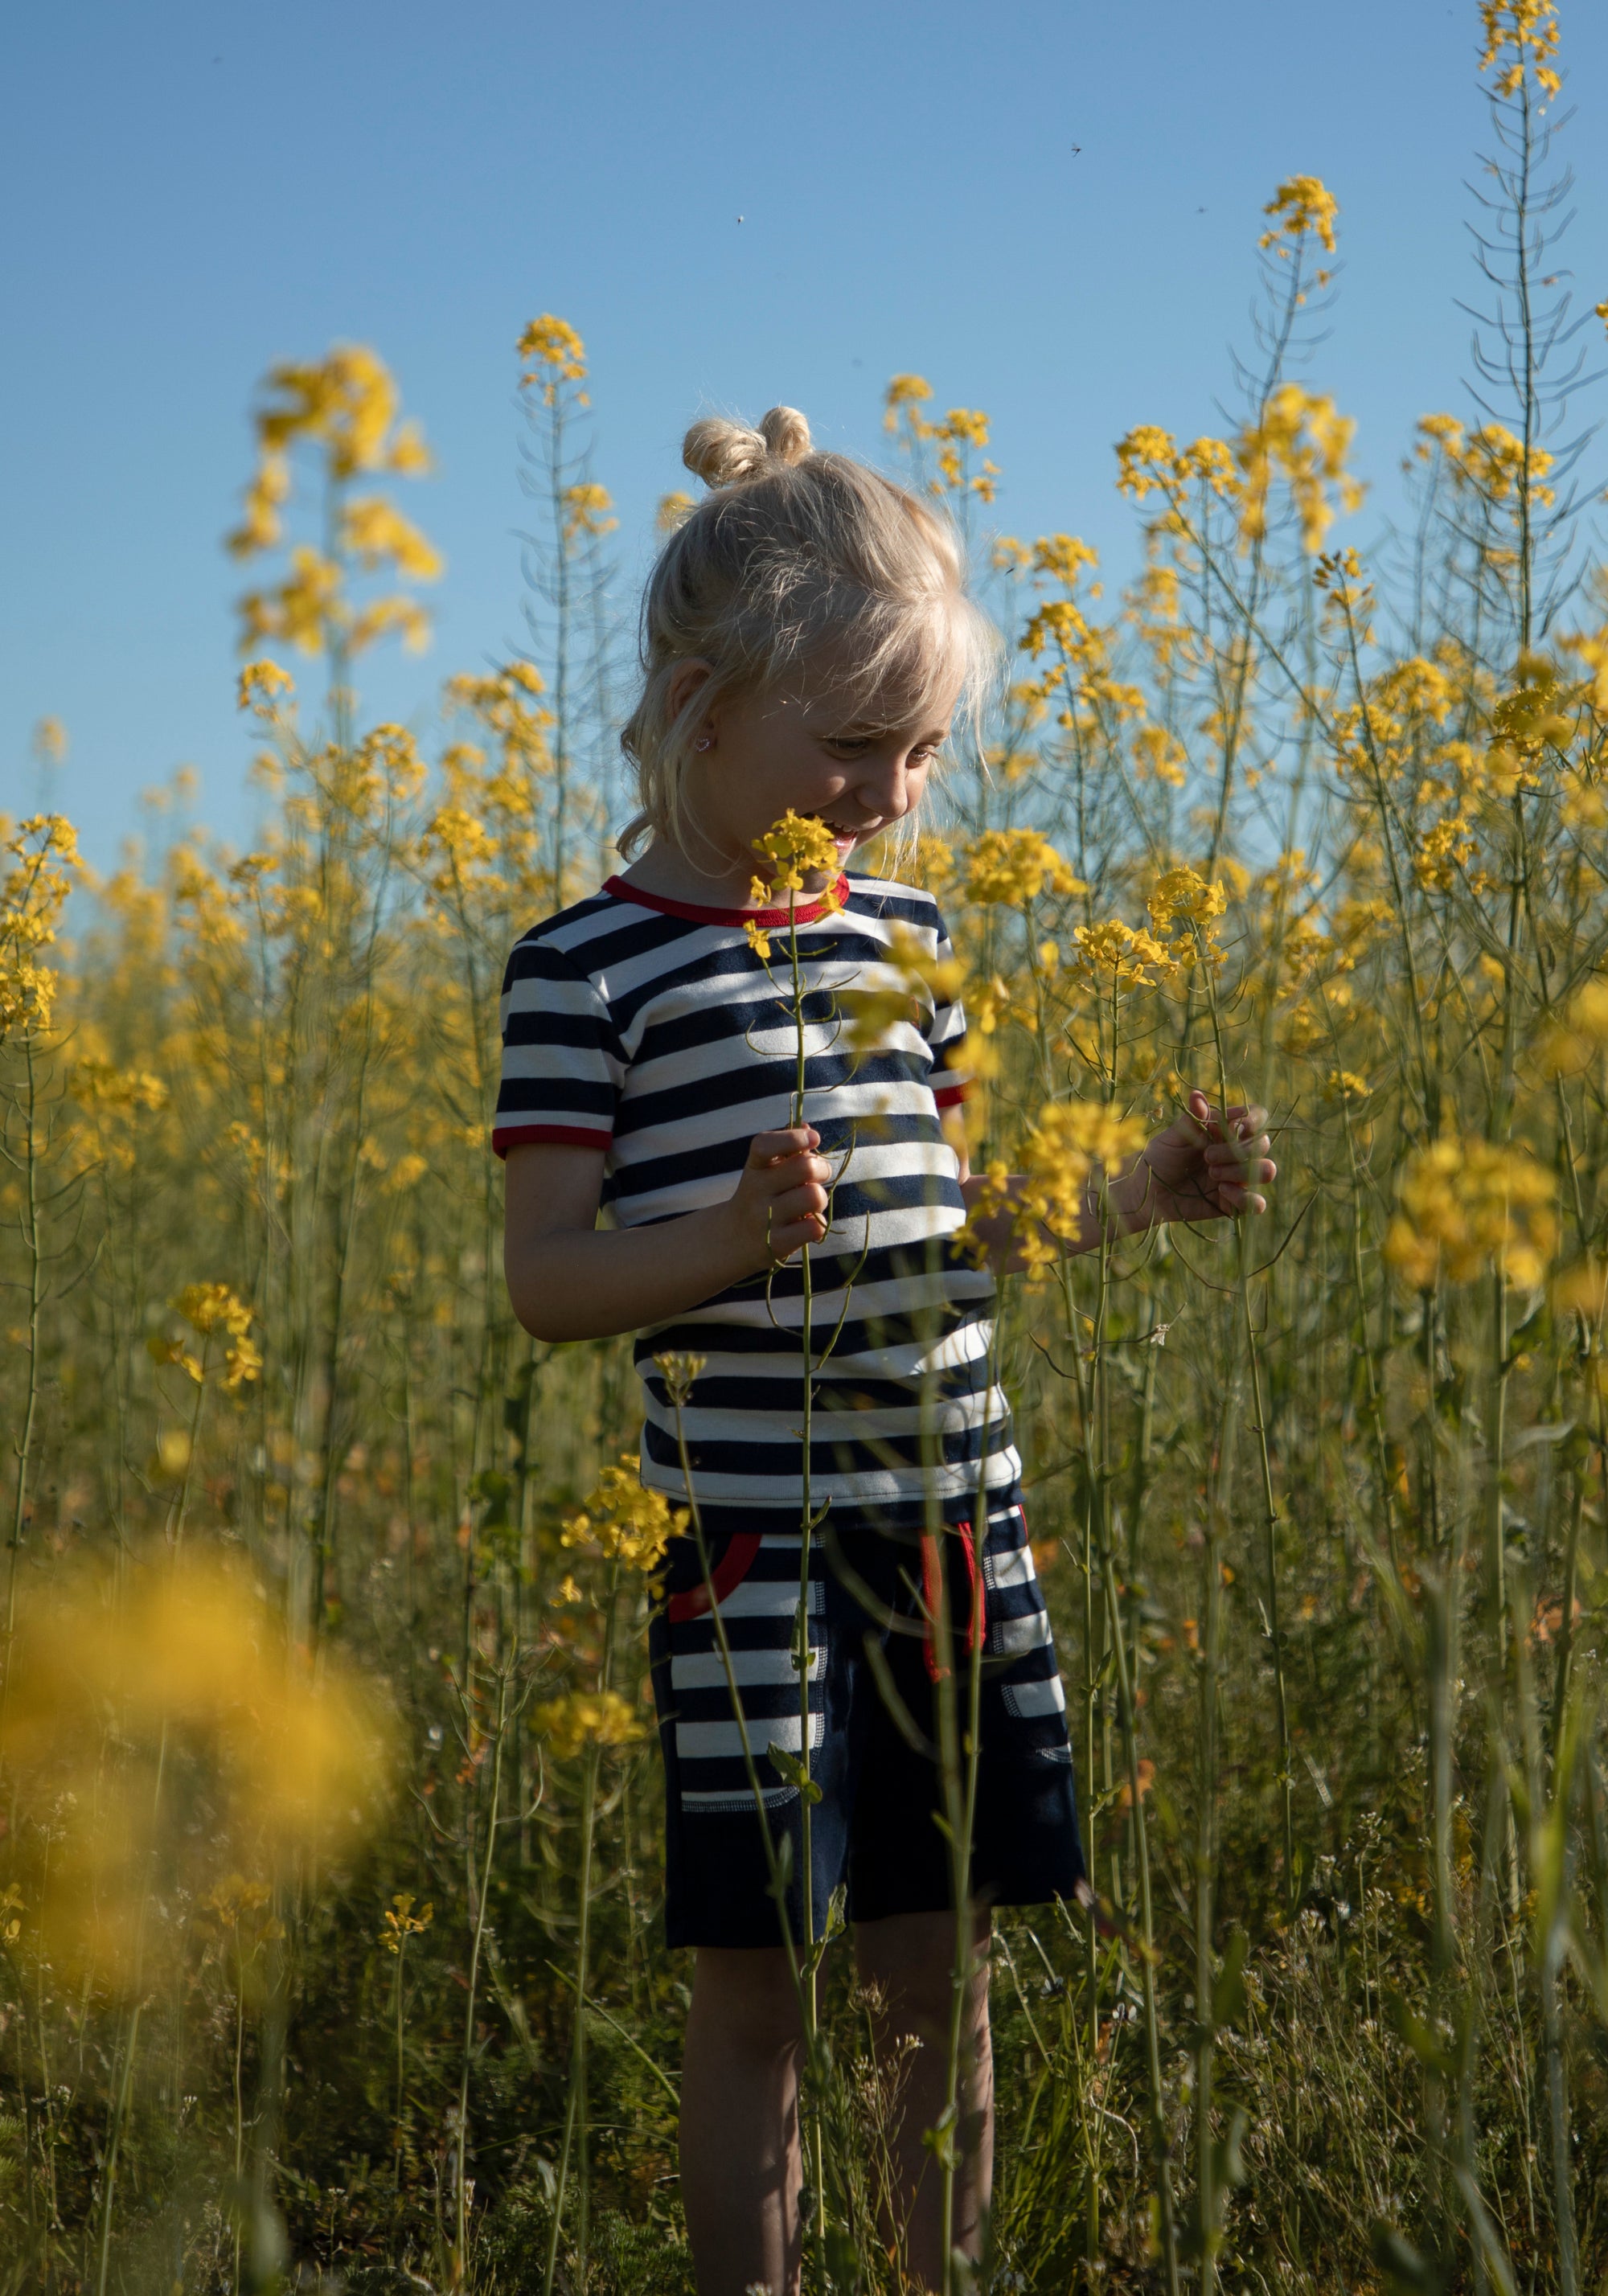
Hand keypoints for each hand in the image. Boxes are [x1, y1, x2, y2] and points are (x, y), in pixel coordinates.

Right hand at [724, 1126, 832, 1268]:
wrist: (731, 1240)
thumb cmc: (760, 1197)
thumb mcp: (765, 1171)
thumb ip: (788, 1149)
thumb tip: (808, 1129)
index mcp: (754, 1167)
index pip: (766, 1145)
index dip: (794, 1137)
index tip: (813, 1138)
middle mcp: (755, 1190)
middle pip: (805, 1167)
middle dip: (822, 1169)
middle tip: (818, 1178)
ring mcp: (764, 1218)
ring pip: (814, 1197)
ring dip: (821, 1199)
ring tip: (811, 1205)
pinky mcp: (776, 1244)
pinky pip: (815, 1227)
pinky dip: (817, 1225)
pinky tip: (806, 1225)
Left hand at [1117, 1090, 1275, 1228]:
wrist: (1148, 1191)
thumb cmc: (1161, 1157)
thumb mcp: (1173, 1137)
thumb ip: (1191, 1119)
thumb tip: (1197, 1095)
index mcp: (1226, 1131)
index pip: (1256, 1118)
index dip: (1254, 1120)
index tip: (1239, 1125)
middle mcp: (1238, 1153)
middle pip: (1262, 1144)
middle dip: (1237, 1150)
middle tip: (1207, 1157)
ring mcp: (1239, 1178)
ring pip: (1266, 1170)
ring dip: (1242, 1171)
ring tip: (1212, 1174)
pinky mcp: (1234, 1203)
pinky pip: (1257, 1203)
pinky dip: (1244, 1197)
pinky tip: (1221, 1191)